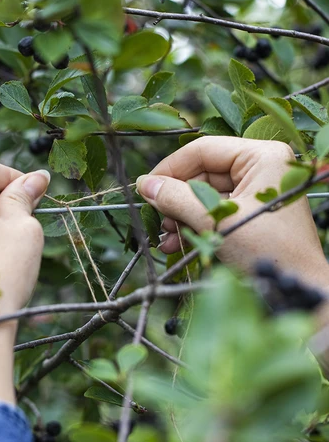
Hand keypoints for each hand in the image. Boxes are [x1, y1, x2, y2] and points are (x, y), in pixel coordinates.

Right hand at [136, 137, 328, 289]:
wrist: (297, 290)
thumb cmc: (267, 252)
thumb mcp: (216, 222)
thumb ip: (176, 199)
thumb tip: (144, 184)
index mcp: (261, 157)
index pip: (203, 151)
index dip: (170, 168)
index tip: (145, 187)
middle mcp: (260, 168)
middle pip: (202, 174)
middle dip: (176, 199)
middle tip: (157, 218)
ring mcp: (255, 190)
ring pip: (203, 195)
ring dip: (181, 216)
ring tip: (167, 237)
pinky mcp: (250, 211)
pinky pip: (213, 210)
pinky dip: (194, 224)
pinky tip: (177, 242)